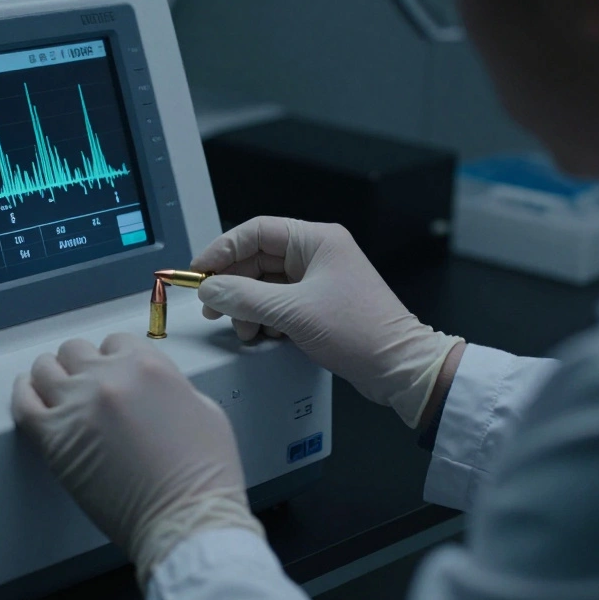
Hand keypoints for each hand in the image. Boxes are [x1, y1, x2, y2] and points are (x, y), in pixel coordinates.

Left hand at [11, 333, 263, 588]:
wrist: (185, 518)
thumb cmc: (204, 474)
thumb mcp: (205, 408)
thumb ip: (171, 386)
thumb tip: (151, 390)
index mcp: (147, 364)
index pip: (115, 341)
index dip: (113, 357)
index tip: (111, 372)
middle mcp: (107, 377)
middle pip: (76, 351)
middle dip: (81, 365)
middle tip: (86, 385)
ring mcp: (77, 405)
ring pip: (44, 369)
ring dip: (52, 377)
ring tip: (56, 390)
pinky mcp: (54, 439)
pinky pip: (23, 403)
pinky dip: (24, 395)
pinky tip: (31, 397)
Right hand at [192, 216, 462, 427]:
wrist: (399, 367)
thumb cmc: (362, 332)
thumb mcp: (291, 312)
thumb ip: (243, 298)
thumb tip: (211, 289)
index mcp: (316, 240)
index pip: (255, 231)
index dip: (222, 250)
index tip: (199, 271)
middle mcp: (317, 255)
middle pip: (256, 259)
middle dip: (232, 285)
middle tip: (212, 307)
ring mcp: (318, 280)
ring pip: (265, 284)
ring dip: (247, 307)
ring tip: (243, 328)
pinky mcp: (319, 305)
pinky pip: (278, 303)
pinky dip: (264, 318)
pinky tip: (262, 334)